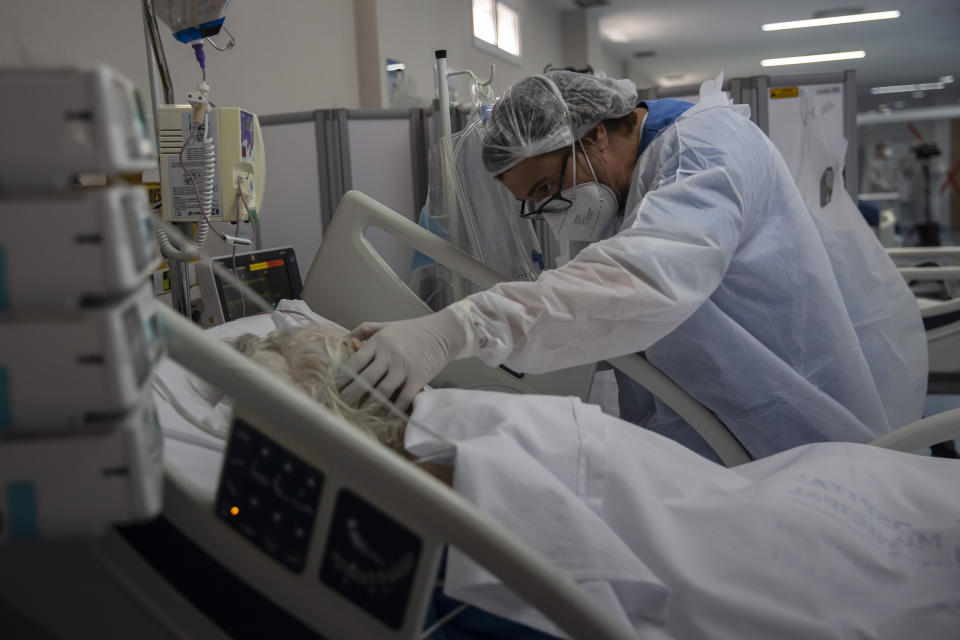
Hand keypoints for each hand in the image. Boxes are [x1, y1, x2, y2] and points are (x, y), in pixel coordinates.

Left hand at [337, 304, 471, 410]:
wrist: (443, 332)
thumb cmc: (412, 330)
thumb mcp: (387, 325)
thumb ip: (365, 330)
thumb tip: (342, 339)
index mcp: (379, 341)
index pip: (355, 361)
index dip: (343, 377)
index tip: (335, 387)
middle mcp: (389, 354)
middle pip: (365, 378)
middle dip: (351, 394)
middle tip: (343, 404)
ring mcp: (404, 367)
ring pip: (382, 390)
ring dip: (370, 404)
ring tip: (361, 412)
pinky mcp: (418, 377)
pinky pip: (404, 397)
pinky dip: (395, 408)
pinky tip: (388, 415)